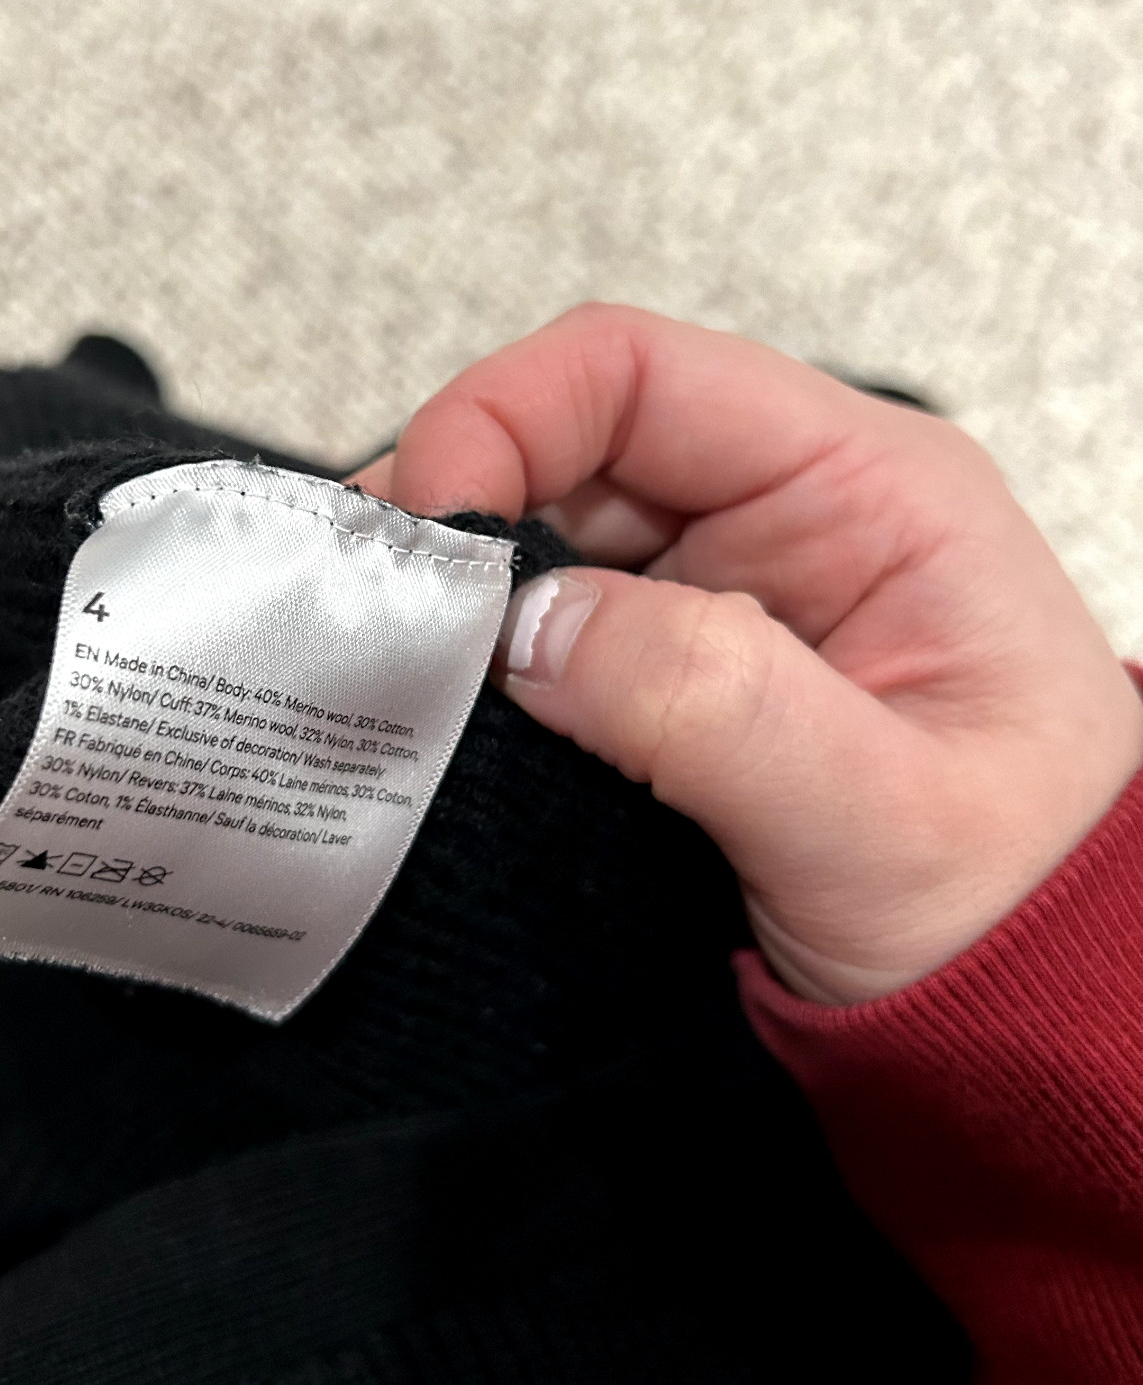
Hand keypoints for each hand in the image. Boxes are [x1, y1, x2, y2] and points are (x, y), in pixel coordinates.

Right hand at [353, 305, 1142, 1003]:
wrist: (1019, 1010)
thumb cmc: (1007, 903)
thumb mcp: (881, 817)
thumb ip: (714, 705)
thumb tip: (526, 627)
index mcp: (861, 487)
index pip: (640, 374)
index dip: (503, 416)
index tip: (420, 525)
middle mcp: (776, 513)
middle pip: (564, 446)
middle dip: (451, 513)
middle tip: (366, 609)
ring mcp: (716, 590)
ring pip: (537, 537)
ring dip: (451, 592)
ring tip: (379, 663)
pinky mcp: (668, 668)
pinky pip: (542, 630)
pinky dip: (473, 662)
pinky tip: (427, 706)